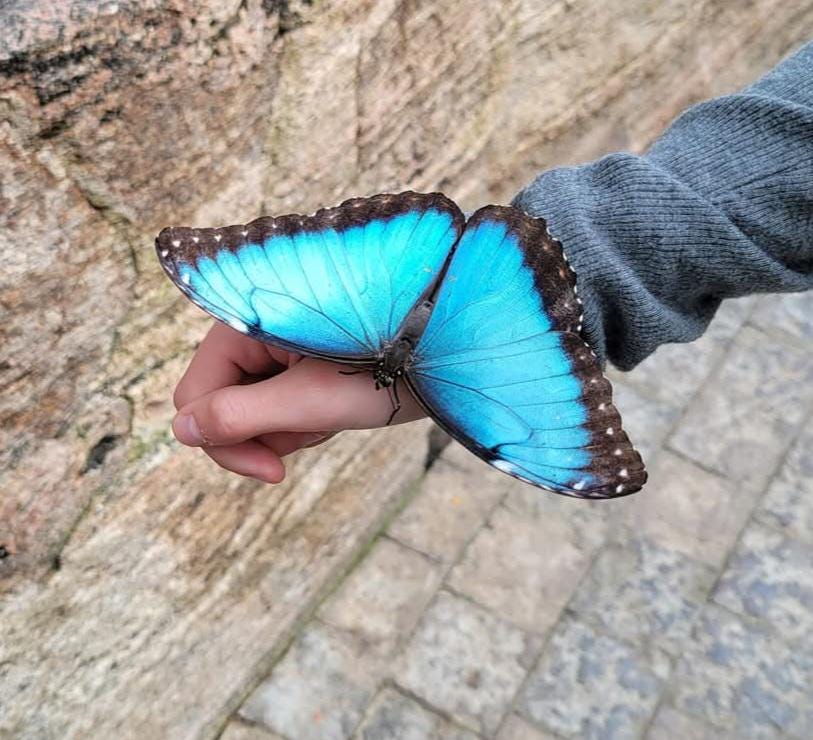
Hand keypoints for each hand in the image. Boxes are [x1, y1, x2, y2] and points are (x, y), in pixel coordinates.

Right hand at [171, 322, 425, 482]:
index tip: (273, 473)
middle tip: (320, 428)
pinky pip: (278, 405)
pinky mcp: (296, 361)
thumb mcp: (310, 401)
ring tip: (336, 410)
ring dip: (292, 427)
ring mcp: (274, 347)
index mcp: (243, 325)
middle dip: (268, 432)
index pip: (195, 397)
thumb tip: (179, 432)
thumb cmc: (386, 368)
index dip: (225, 442)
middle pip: (221, 406)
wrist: (446, 351)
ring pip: (252, 412)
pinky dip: (305, 418)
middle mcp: (252, 332)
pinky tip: (338, 407)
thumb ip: (239, 416)